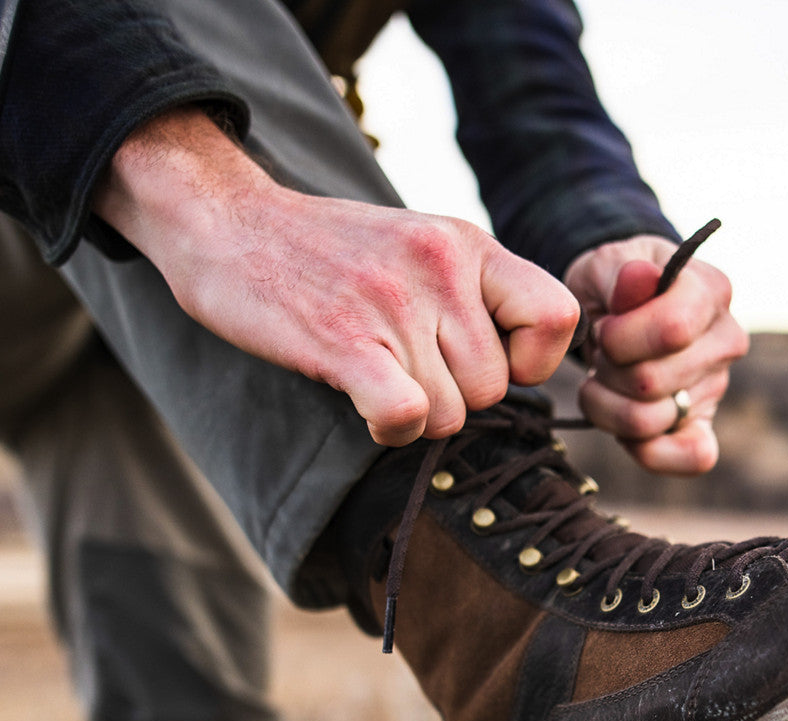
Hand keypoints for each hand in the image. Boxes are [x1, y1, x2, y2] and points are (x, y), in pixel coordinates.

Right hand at [93, 108, 579, 445]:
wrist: (230, 223)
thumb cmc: (331, 253)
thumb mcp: (421, 246)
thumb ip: (476, 295)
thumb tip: (521, 368)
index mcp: (467, 244)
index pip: (558, 317)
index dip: (533, 362)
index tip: (491, 360)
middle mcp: (440, 268)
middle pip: (494, 389)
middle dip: (454, 397)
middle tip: (405, 367)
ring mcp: (393, 304)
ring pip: (452, 415)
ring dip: (415, 415)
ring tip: (374, 373)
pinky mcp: (344, 342)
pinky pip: (409, 418)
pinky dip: (392, 430)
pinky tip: (367, 407)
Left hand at [563, 235, 748, 474]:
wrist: (615, 310)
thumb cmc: (612, 286)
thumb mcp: (606, 265)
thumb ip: (620, 272)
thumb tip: (641, 277)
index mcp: (710, 290)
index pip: (671, 330)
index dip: (619, 337)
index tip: (604, 327)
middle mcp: (726, 340)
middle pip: (649, 382)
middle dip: (607, 370)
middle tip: (603, 354)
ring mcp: (716, 387)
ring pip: (648, 421)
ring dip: (607, 406)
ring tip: (604, 380)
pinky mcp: (702, 427)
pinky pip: (692, 458)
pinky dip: (649, 452)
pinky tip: (624, 430)